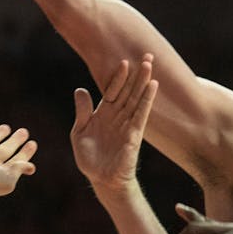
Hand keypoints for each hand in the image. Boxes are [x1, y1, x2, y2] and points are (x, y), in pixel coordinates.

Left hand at [70, 56, 157, 191]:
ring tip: (150, 63)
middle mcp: (118, 116)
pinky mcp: (134, 133)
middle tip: (146, 55)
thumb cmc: (91, 158)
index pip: (112, 90)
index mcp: (104, 113)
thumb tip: (80, 90)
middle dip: (137, 73)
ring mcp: (127, 123)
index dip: (118, 77)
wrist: (101, 178)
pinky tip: (153, 86)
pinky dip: (147, 99)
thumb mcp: (80, 132)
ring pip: (136, 98)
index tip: (124, 61)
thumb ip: (82, 111)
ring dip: (143, 81)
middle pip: (128, 90)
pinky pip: (141, 113)